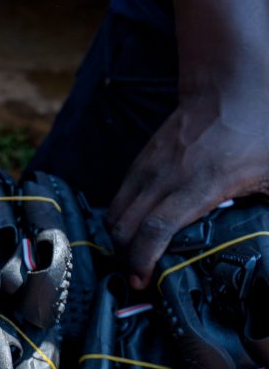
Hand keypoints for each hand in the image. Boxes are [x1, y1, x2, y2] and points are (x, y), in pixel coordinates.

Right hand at [108, 87, 268, 288]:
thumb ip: (267, 209)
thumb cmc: (257, 131)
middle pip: (125, 227)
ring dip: (119, 240)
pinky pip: (119, 198)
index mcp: (200, 184)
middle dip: (125, 257)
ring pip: (115, 214)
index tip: (142, 280)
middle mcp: (165, 177)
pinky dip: (121, 219)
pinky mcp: (140, 162)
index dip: (143, 259)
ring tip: (134, 257)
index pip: (155, 229)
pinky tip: (136, 229)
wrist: (229, 89)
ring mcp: (148, 167)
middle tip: (138, 277)